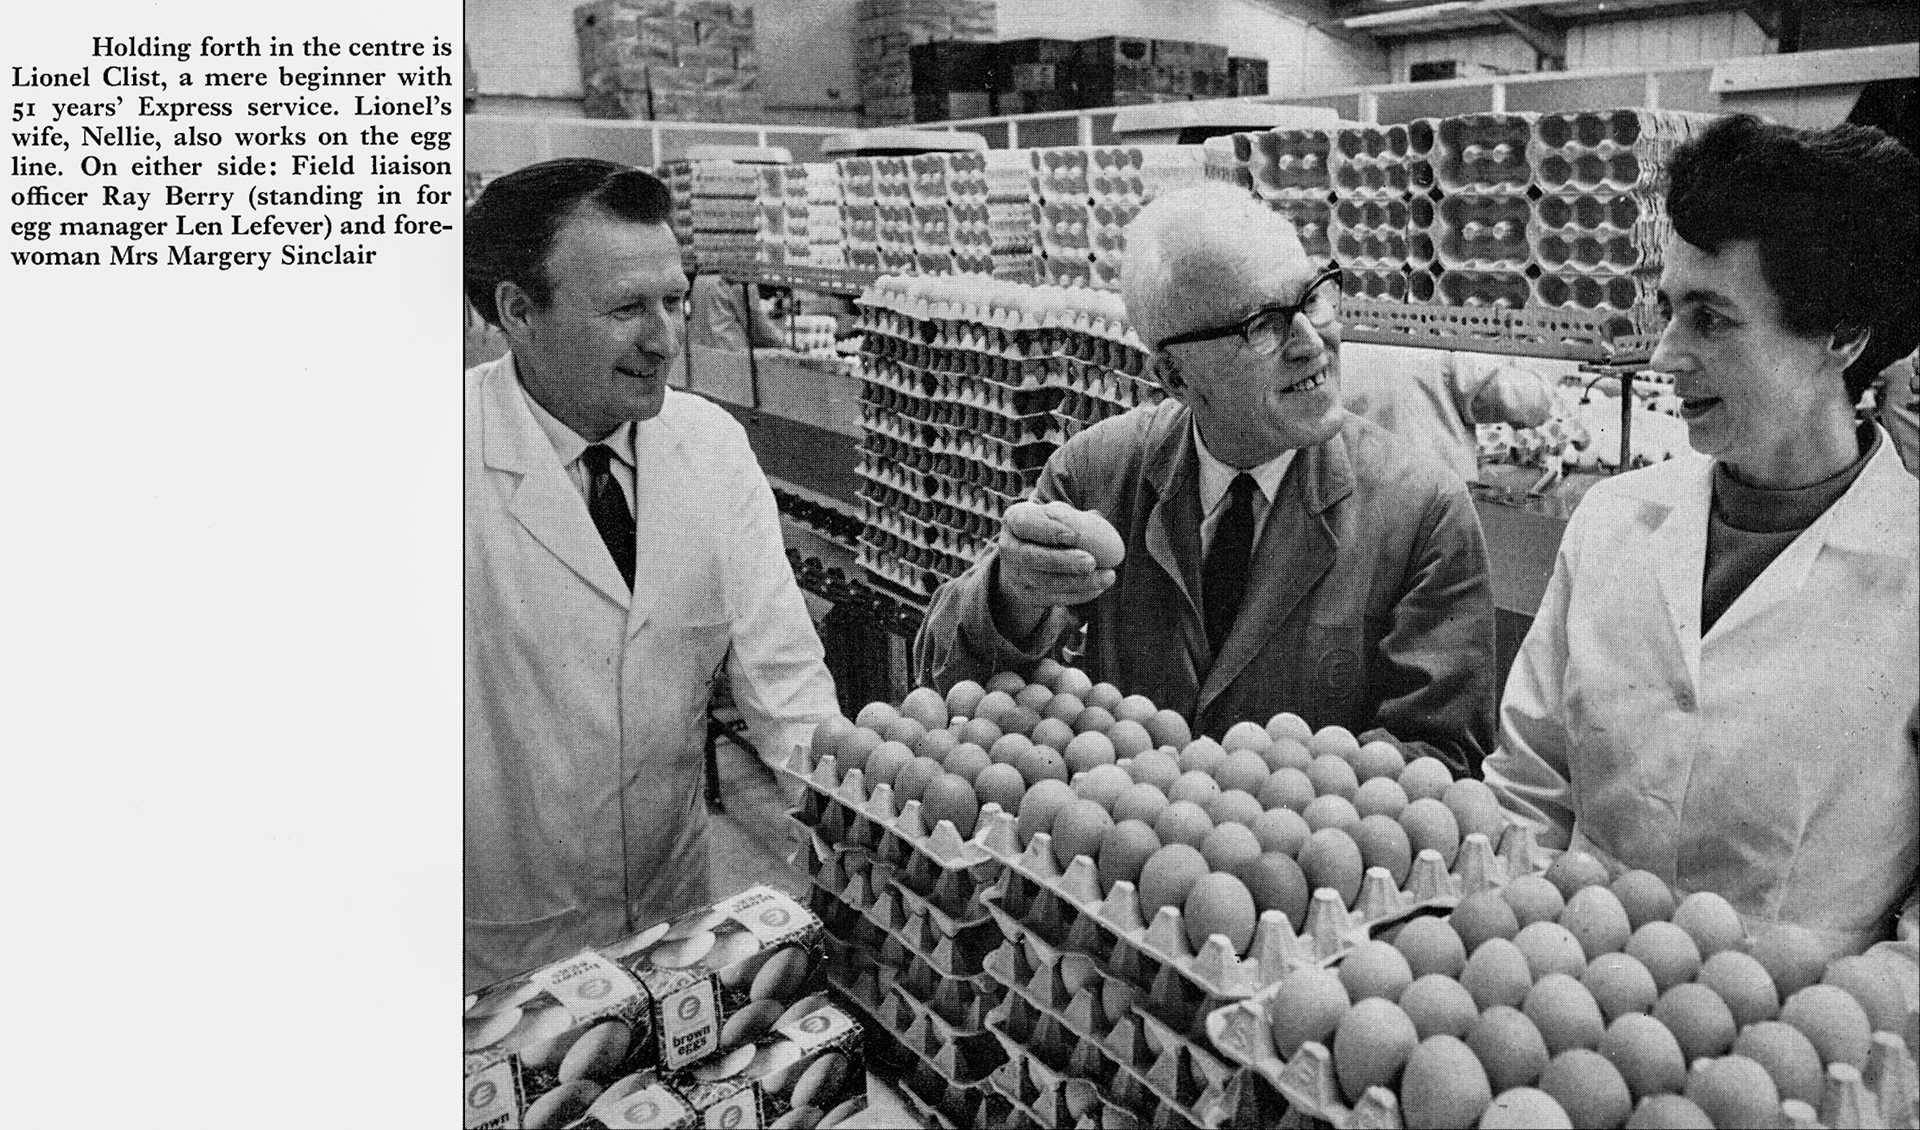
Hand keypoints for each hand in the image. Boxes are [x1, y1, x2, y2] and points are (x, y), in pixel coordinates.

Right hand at [992, 503, 1118, 638]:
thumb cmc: (1048, 528)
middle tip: (1091, 562)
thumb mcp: (1054, 515)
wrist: (1025, 558)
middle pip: (1032, 557)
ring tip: (1108, 576)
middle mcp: (1009, 548)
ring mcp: (1015, 575)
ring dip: (1079, 582)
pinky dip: (1079, 594)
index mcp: (1013, 520)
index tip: (1073, 535)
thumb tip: (1097, 520)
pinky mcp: (1027, 595)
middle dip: (1063, 561)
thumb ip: (1072, 516)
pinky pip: (1053, 598)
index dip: (1048, 530)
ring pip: (1046, 582)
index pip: (1025, 523)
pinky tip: (1099, 588)